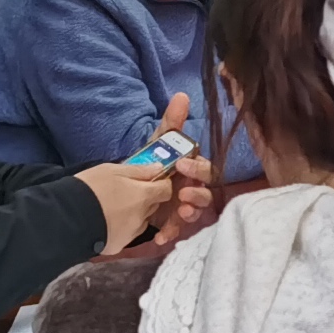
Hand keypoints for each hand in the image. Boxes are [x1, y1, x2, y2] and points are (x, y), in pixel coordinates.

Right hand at [76, 152, 179, 254]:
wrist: (67, 218)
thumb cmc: (89, 189)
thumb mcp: (112, 170)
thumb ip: (138, 170)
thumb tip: (158, 169)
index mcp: (143, 196)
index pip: (166, 190)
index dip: (160, 184)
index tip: (149, 181)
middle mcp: (142, 217)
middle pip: (153, 205)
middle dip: (145, 199)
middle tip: (125, 192)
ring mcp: (132, 233)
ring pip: (141, 221)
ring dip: (134, 214)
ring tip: (112, 208)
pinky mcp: (119, 245)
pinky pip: (127, 234)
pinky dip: (121, 228)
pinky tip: (106, 222)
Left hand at [148, 90, 217, 239]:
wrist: (127, 186)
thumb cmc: (153, 162)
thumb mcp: (160, 143)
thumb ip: (172, 123)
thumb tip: (181, 95)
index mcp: (194, 170)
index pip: (206, 170)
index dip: (198, 170)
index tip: (182, 166)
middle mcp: (194, 189)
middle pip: (206, 194)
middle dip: (198, 194)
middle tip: (182, 194)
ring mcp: (184, 207)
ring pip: (196, 213)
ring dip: (190, 213)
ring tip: (179, 213)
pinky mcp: (172, 223)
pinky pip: (176, 231)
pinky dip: (169, 234)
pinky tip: (159, 237)